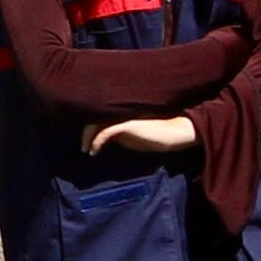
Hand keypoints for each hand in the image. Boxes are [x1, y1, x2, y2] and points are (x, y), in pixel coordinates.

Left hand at [83, 114, 199, 157]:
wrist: (177, 131)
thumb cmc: (160, 134)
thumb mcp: (135, 135)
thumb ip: (121, 133)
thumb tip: (104, 138)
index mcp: (122, 110)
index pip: (100, 114)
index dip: (91, 126)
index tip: (87, 141)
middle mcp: (121, 109)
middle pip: (95, 116)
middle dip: (86, 132)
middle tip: (83, 147)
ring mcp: (124, 114)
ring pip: (97, 122)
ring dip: (88, 137)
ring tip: (86, 149)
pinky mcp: (127, 123)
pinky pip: (105, 131)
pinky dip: (97, 141)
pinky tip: (94, 150)